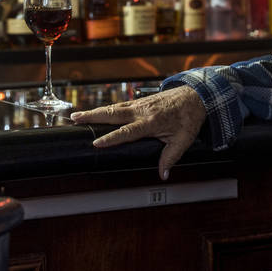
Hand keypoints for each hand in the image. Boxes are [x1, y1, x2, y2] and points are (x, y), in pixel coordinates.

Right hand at [70, 86, 206, 179]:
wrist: (195, 96)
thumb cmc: (189, 118)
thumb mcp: (183, 140)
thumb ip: (171, 157)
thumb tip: (163, 174)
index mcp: (151, 122)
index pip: (127, 131)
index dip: (111, 138)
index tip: (96, 142)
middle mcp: (142, 111)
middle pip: (113, 114)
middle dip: (93, 116)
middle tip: (75, 118)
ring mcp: (140, 104)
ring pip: (114, 108)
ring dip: (95, 111)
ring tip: (78, 115)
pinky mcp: (140, 102)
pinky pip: (120, 106)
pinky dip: (107, 109)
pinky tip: (97, 113)